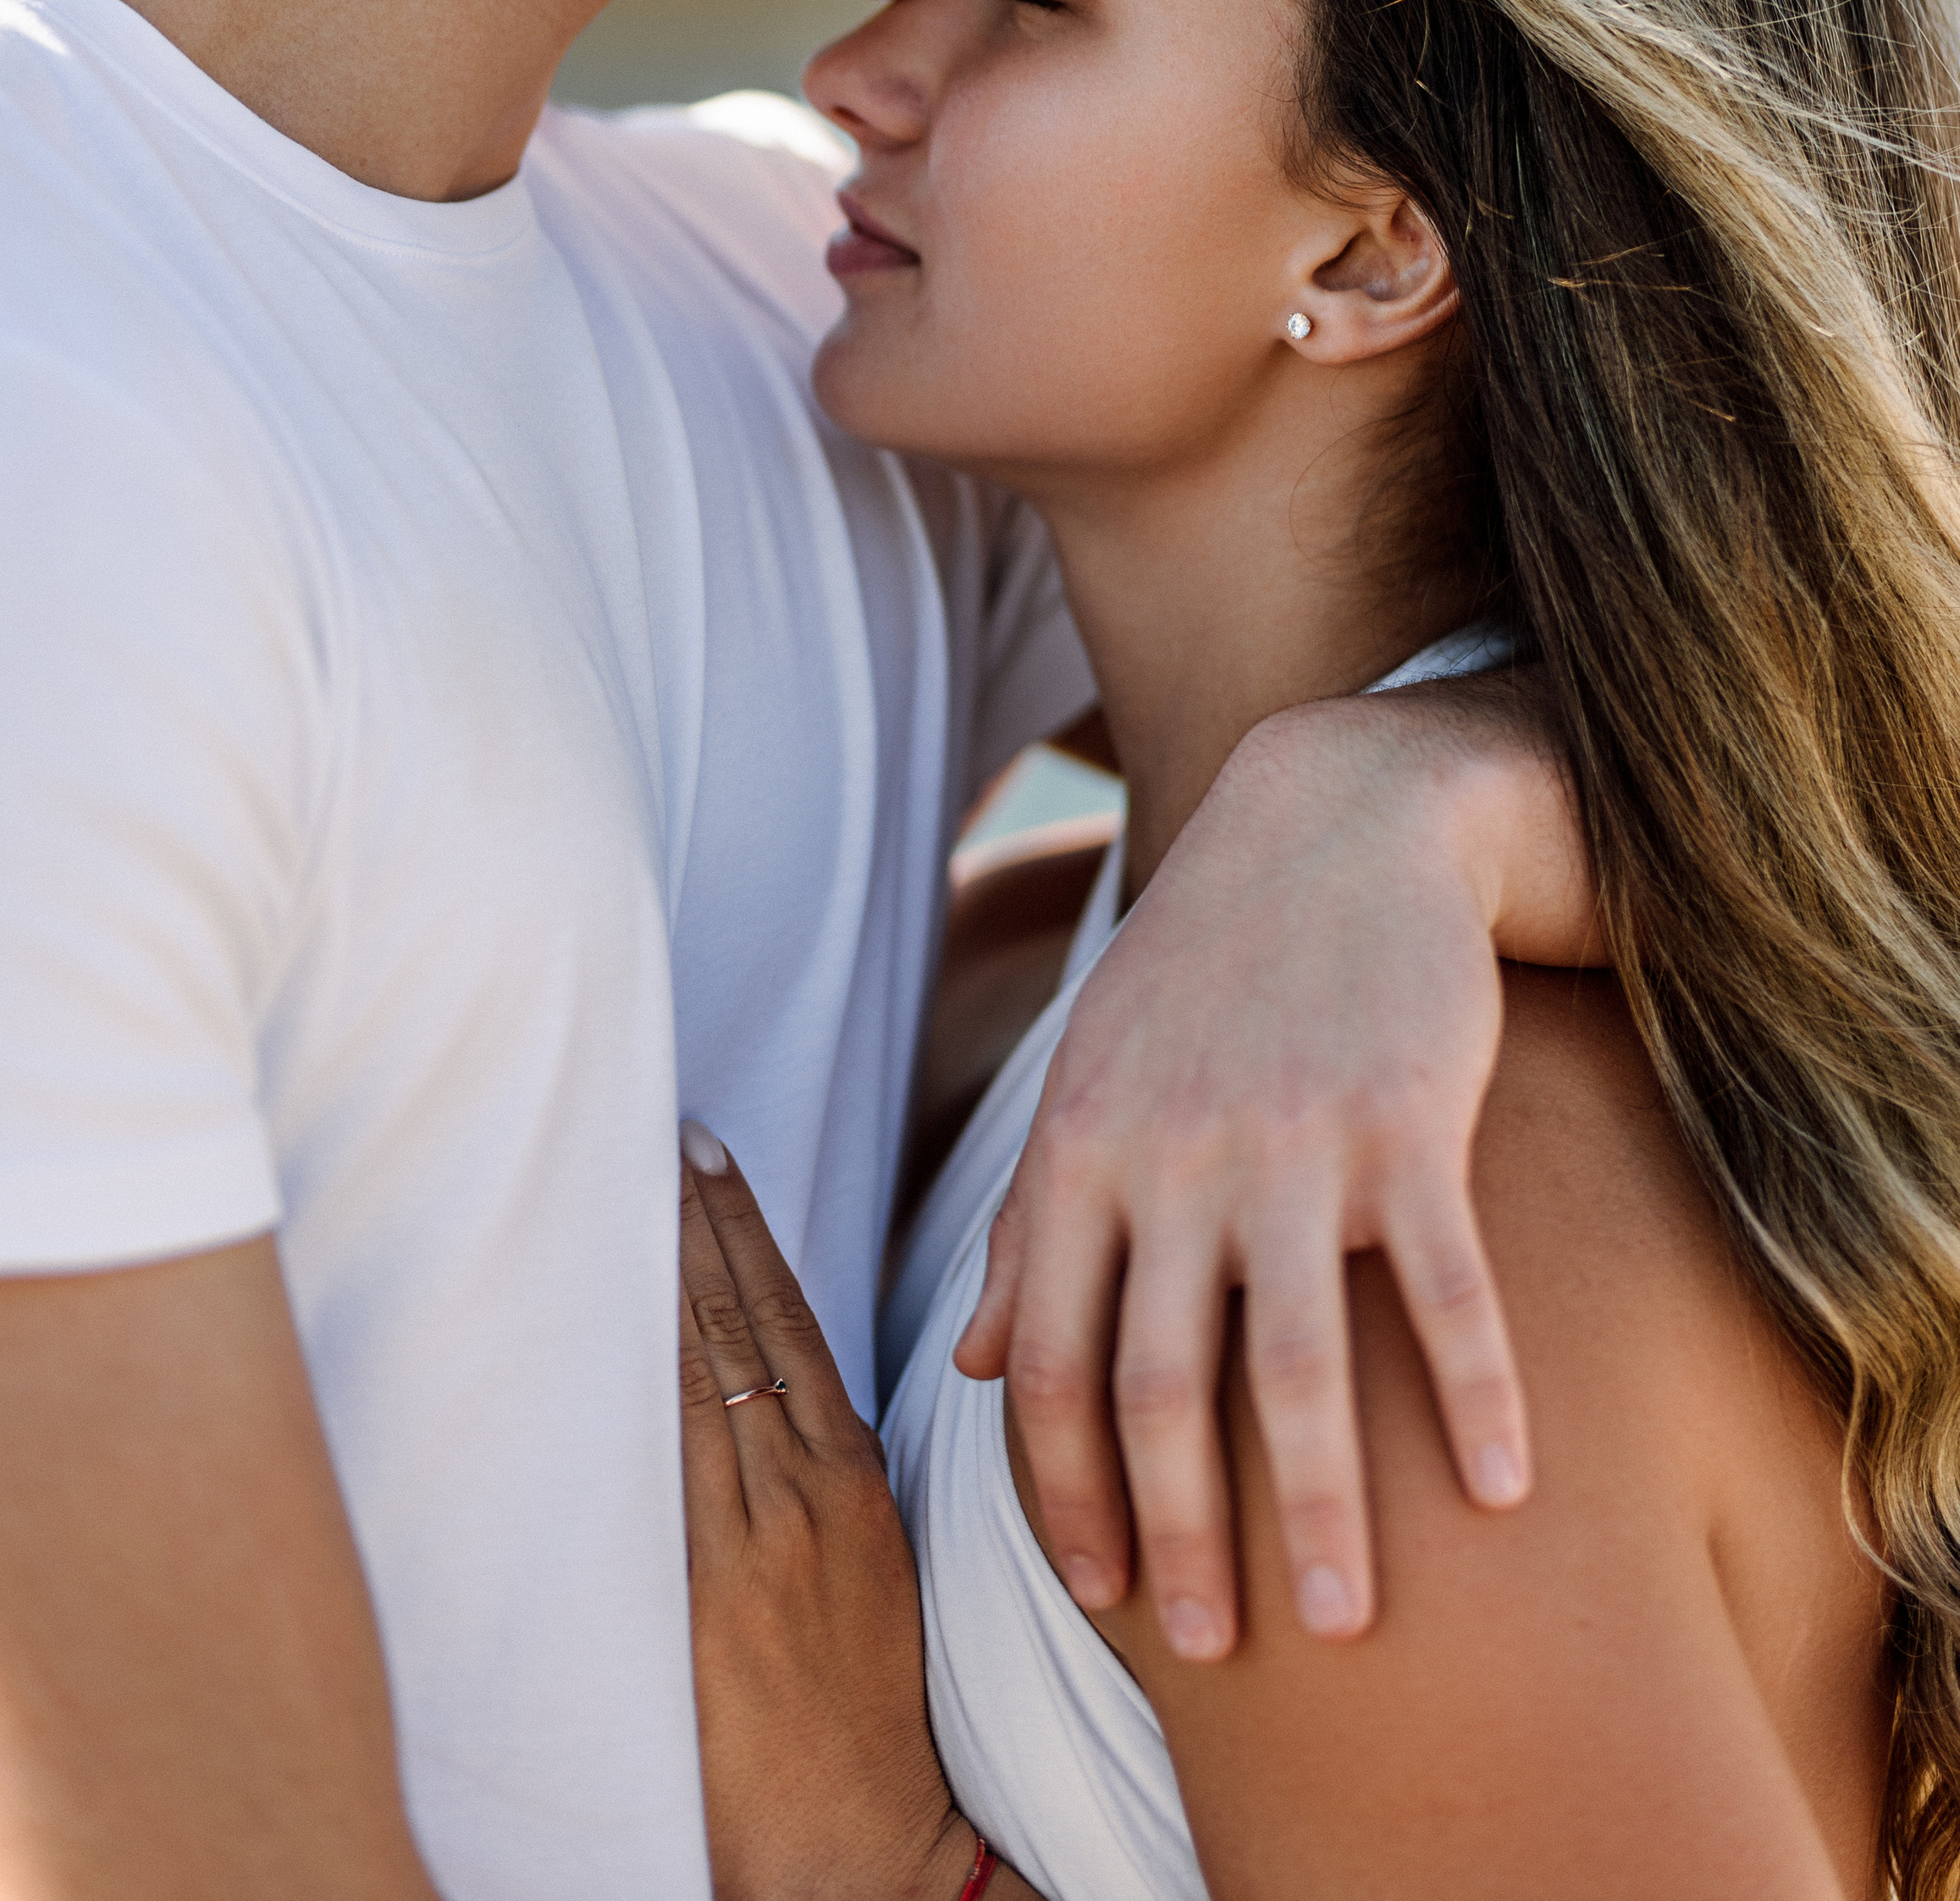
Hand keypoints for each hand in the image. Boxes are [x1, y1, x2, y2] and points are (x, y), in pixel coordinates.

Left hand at [677, 1124, 991, 1900]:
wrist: (859, 1847)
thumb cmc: (868, 1716)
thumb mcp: (871, 1572)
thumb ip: (825, 1482)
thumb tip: (772, 1397)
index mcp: (858, 1481)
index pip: (793, 1320)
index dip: (746, 1232)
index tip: (709, 1154)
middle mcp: (809, 1492)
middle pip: (740, 1325)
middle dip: (695, 1223)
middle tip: (653, 1131)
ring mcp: (755, 1539)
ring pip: (699, 1372)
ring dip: (660, 1273)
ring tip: (620, 1184)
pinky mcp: (709, 1590)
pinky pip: (669, 1457)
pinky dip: (640, 1376)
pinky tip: (605, 1317)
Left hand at [954, 670, 1591, 1663]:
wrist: (1339, 815)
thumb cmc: (1204, 963)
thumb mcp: (1088, 1075)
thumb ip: (1027, 1221)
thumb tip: (964, 1360)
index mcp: (1082, 1155)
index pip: (1046, 1362)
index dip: (1065, 1490)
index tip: (1095, 1593)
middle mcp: (1175, 1159)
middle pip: (1162, 1391)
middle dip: (1182, 1539)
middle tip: (1207, 1649)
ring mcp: (1294, 1141)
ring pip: (1297, 1367)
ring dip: (1320, 1511)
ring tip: (1344, 1628)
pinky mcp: (1409, 1118)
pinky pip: (1446, 1288)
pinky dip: (1474, 1395)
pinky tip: (1501, 1492)